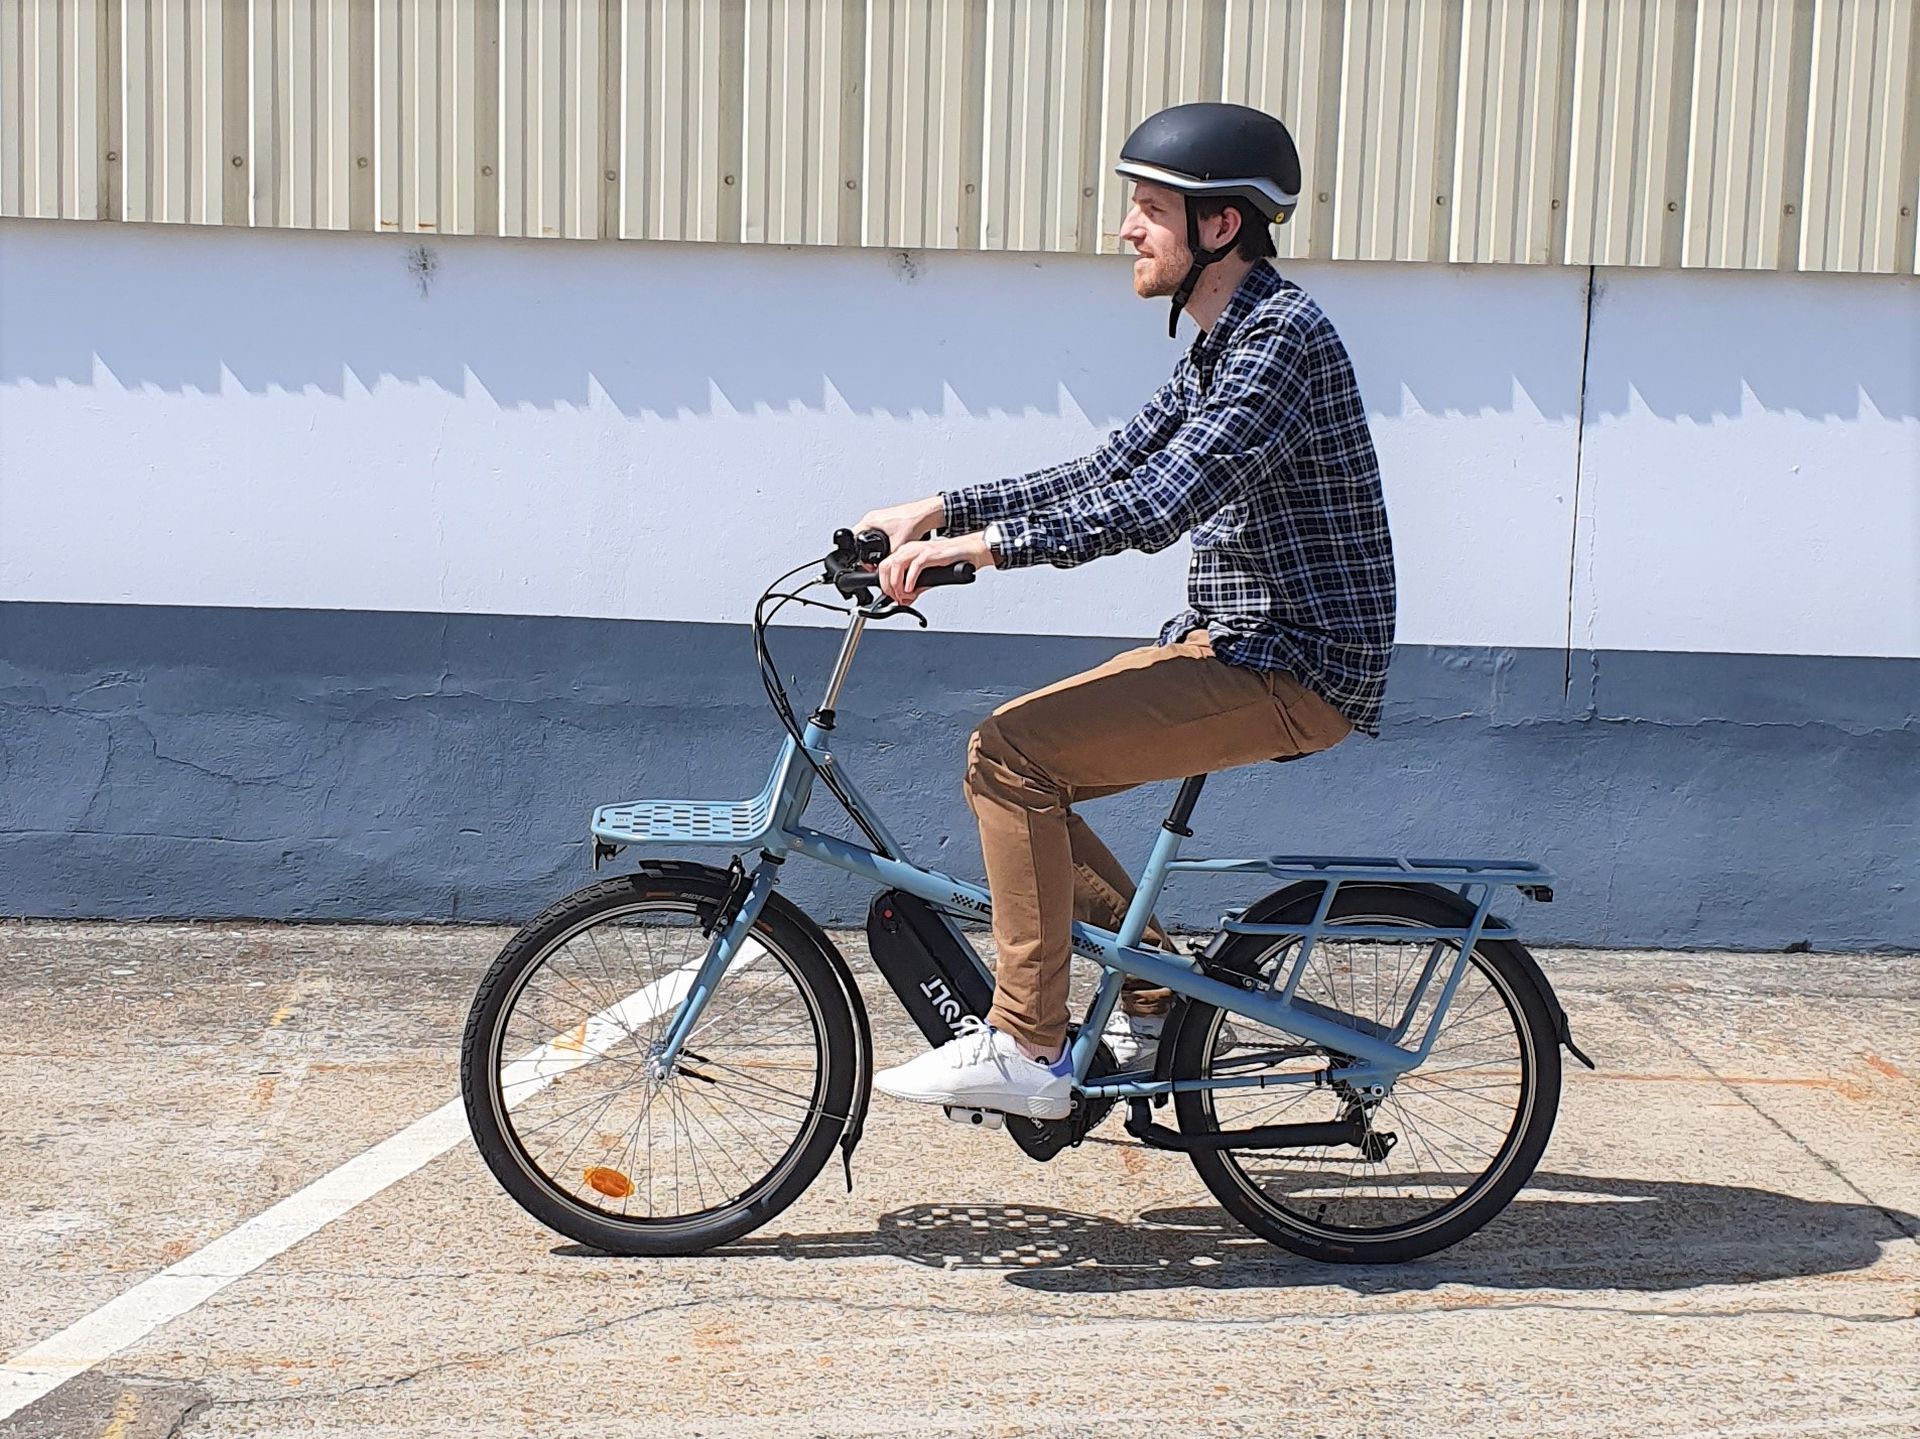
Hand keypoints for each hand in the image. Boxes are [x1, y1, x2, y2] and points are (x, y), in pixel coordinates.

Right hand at [853, 496, 944, 554]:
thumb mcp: (898, 545)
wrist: (926, 514)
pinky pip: (878, 532)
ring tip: (882, 551)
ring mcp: (880, 518)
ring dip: (873, 545)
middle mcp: (873, 518)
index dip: (857, 553)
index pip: (854, 538)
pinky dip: (881, 540)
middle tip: (872, 560)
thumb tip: (884, 568)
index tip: (863, 562)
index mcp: (870, 520)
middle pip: (860, 537)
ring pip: (869, 535)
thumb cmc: (914, 521)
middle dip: (865, 550)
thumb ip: (888, 558)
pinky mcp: (888, 520)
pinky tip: (889, 544)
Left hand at [878, 533, 993, 604]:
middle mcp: (909, 549)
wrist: (969, 551)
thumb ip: (916, 587)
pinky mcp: (929, 553)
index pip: (884, 566)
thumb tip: (906, 599)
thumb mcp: (928, 575)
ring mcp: (919, 549)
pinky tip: (911, 590)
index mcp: (906, 551)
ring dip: (896, 583)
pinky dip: (909, 580)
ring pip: (896, 565)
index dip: (884, 584)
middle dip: (887, 585)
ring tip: (902, 595)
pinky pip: (914, 567)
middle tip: (894, 598)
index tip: (890, 597)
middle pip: (885, 565)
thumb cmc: (950, 560)